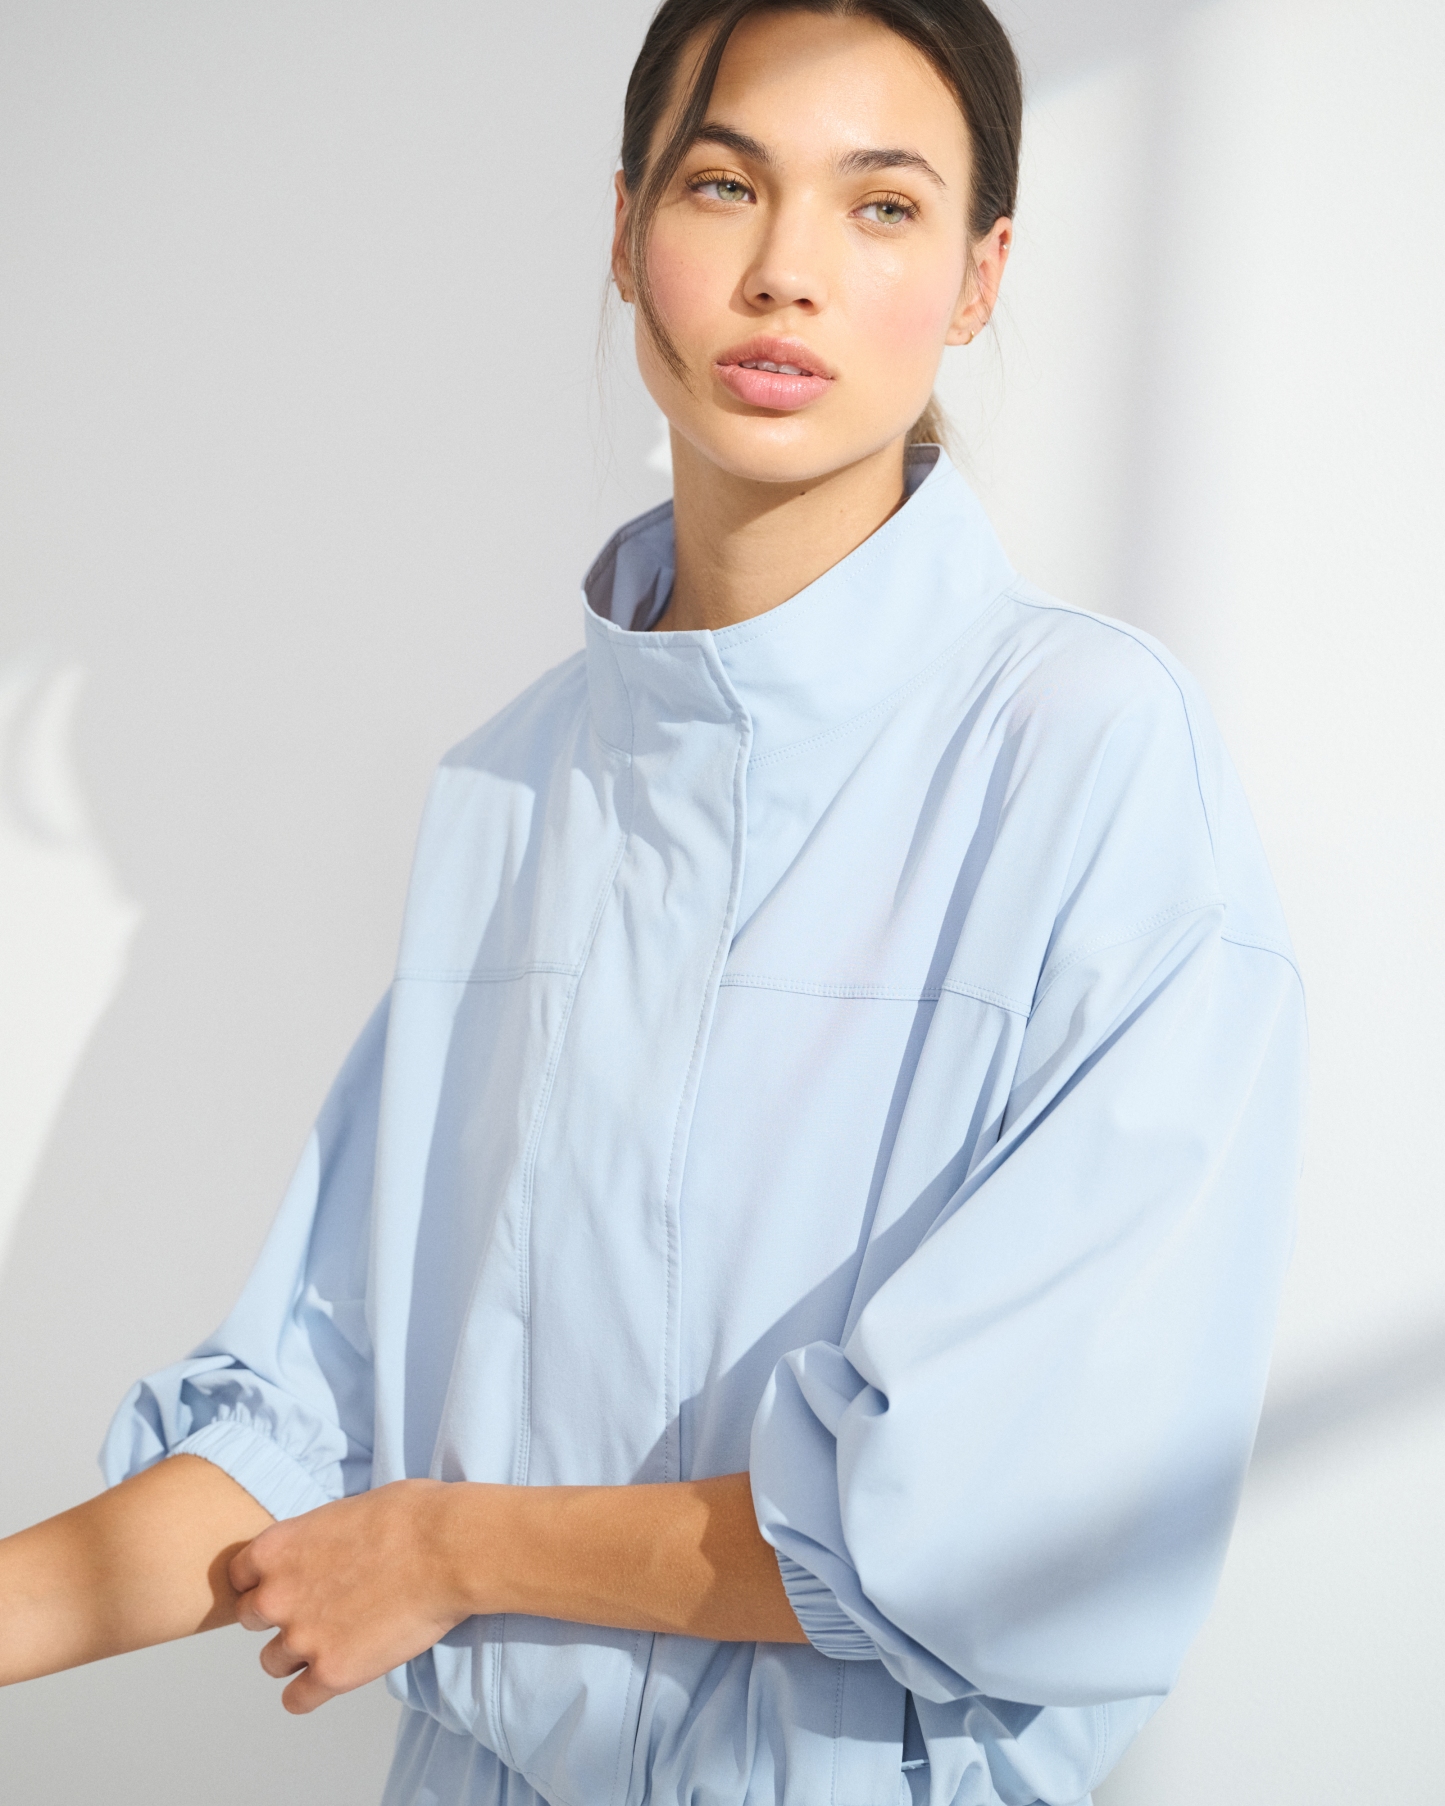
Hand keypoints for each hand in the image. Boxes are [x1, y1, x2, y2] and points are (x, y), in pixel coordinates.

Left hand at [229, 1479, 470, 1713]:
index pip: (238, 1576)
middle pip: (251, 1619)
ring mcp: (301, 1638)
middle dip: (280, 1613)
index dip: (264, 1578)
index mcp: (276, 1549)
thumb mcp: (345, 1510)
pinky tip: (337, 1672)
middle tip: (318, 1606)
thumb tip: (321, 1551)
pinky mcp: (331, 1673)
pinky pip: (296, 1700)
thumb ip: (315, 1539)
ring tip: (335, 1638)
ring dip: (297, 1653)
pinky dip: (311, 1691)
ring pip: (272, 1662)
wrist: (447, 1549)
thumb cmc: (409, 1517)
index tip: (290, 1580)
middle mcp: (276, 1596)